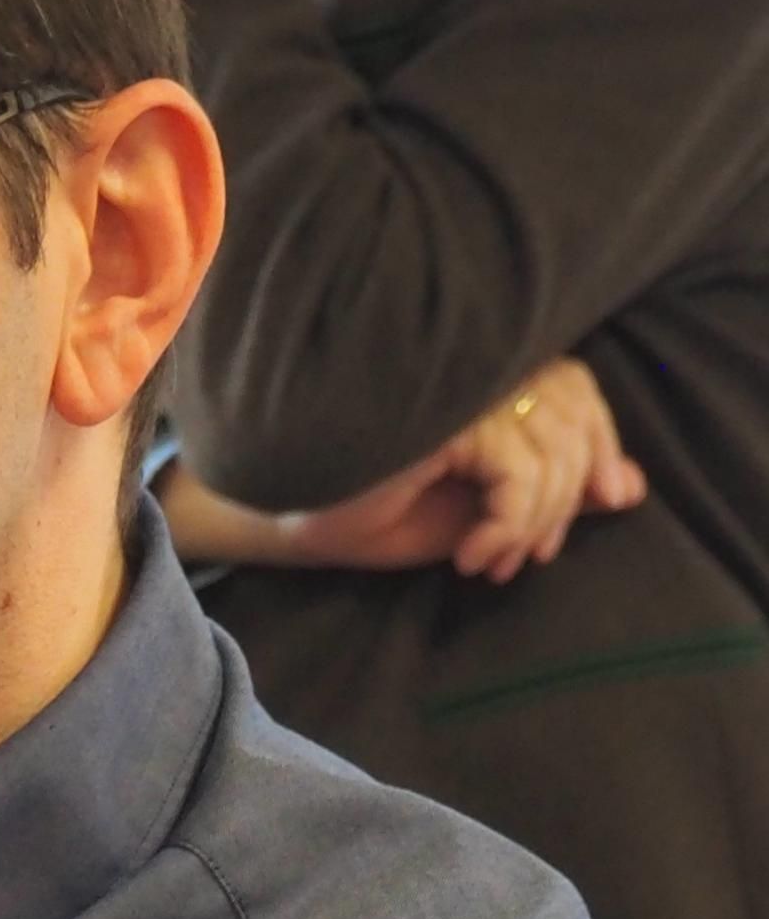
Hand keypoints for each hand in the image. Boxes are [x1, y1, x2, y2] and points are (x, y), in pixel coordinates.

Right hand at [162, 359, 647, 582]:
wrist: (291, 516)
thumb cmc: (377, 504)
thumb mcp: (482, 504)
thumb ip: (555, 488)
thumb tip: (628, 488)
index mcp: (486, 366)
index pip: (580, 387)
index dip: (602, 445)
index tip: (602, 502)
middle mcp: (475, 359)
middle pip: (575, 414)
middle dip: (570, 496)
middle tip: (531, 555)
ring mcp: (457, 380)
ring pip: (553, 448)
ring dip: (534, 522)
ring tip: (493, 559)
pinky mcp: (442, 412)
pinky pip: (518, 470)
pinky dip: (509, 525)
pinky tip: (471, 556)